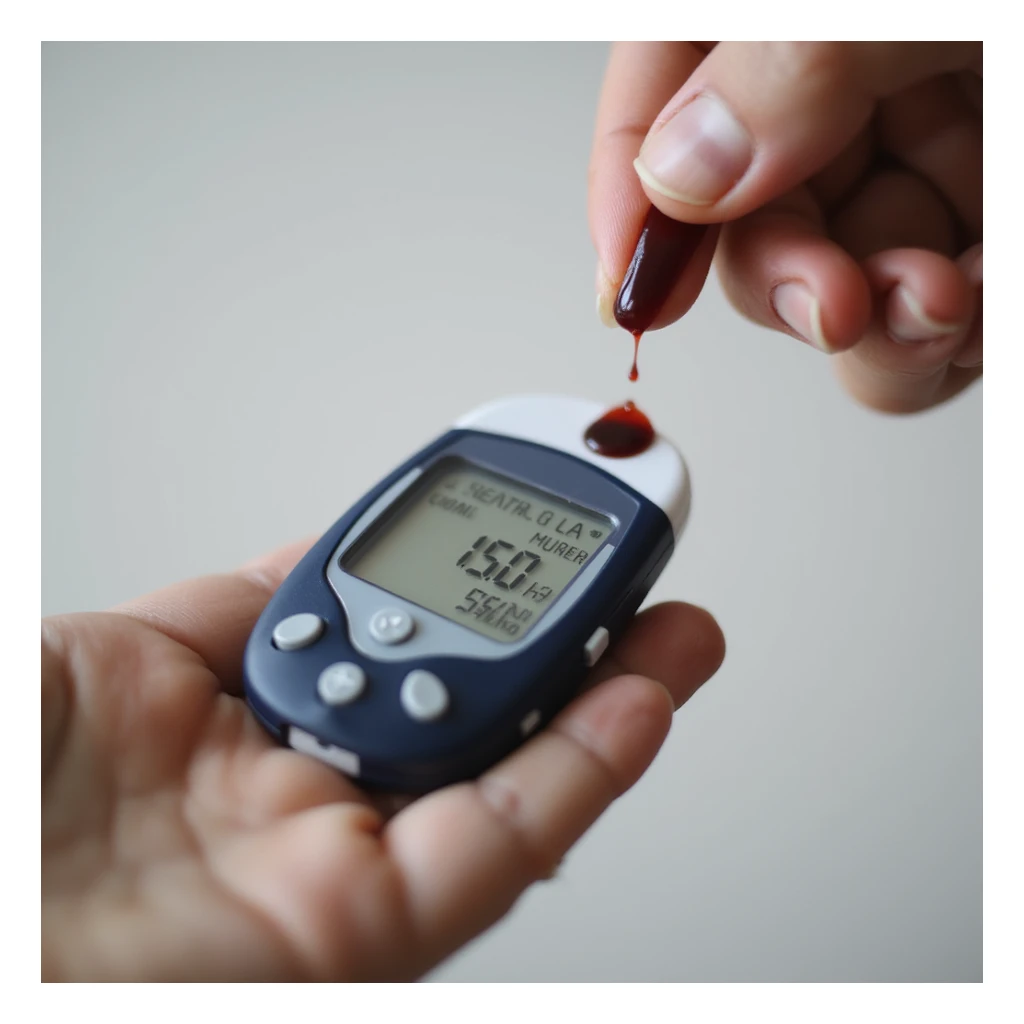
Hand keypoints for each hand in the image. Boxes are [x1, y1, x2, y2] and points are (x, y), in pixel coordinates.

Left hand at [42, 540, 723, 980]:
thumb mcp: (94, 655)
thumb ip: (221, 610)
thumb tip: (317, 554)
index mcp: (236, 731)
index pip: (392, 640)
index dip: (470, 578)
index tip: (525, 514)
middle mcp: (299, 803)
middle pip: (469, 711)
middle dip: (567, 636)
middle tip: (634, 562)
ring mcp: (329, 872)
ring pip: (505, 780)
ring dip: (603, 696)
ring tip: (674, 623)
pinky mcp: (353, 936)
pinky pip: (491, 851)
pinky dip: (576, 775)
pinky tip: (638, 699)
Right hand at [590, 42, 982, 412]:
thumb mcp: (915, 2)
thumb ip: (785, 65)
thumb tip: (674, 173)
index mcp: (795, 13)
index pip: (664, 76)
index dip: (629, 194)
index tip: (628, 292)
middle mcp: (848, 75)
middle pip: (745, 208)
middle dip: (786, 281)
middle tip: (828, 304)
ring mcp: (923, 141)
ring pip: (832, 279)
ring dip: (877, 326)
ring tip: (941, 301)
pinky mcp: (982, 218)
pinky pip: (924, 312)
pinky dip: (949, 337)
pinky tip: (983, 301)